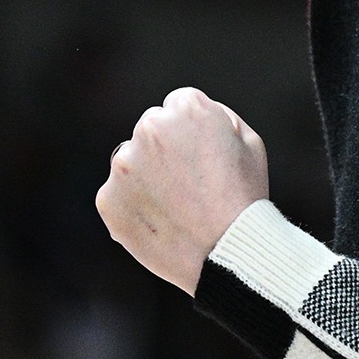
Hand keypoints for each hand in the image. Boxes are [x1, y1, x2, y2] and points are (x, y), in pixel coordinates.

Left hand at [95, 86, 269, 294]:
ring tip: (178, 207)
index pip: (178, 106)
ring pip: (132, 162)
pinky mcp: (108, 199)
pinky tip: (162, 222)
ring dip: (147, 177)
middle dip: (166, 150)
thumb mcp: (250, 141)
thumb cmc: (244, 198)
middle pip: (152, 130)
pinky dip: (134, 206)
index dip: (194, 132)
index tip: (203, 156)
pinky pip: (118, 196)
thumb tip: (192, 118)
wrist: (227, 253)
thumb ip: (218, 116)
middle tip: (190, 184)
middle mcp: (150, 129)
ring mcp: (124, 165)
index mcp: (186, 108)